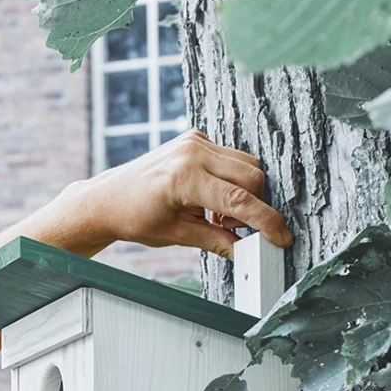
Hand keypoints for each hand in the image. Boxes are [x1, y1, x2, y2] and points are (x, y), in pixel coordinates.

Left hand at [55, 131, 293, 258]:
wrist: (109, 199)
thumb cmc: (135, 217)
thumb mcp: (177, 235)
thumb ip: (216, 242)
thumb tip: (247, 251)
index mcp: (185, 177)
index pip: (239, 199)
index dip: (265, 221)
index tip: (281, 237)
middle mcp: (192, 152)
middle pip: (253, 176)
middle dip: (252, 206)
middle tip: (227, 228)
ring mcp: (195, 141)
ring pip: (247, 164)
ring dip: (243, 192)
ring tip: (215, 215)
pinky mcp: (196, 138)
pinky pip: (231, 157)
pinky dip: (231, 179)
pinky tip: (210, 197)